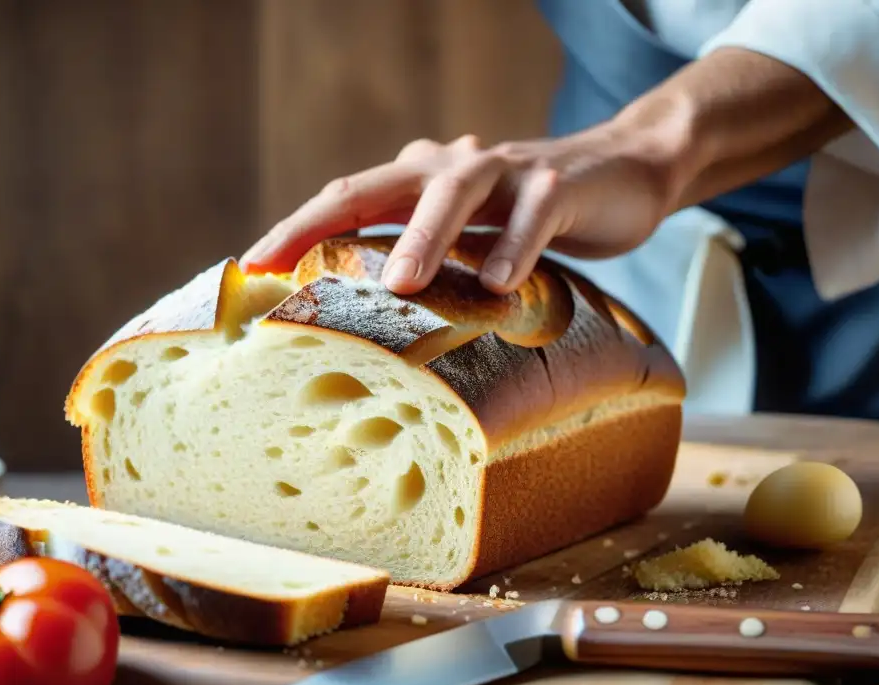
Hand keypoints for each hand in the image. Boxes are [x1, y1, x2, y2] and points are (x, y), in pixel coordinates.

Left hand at [240, 128, 682, 294]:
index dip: (298, 228)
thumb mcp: (472, 237)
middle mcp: (455, 167)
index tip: (251, 266)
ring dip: (425, 236)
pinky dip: (517, 244)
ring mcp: (509, 172)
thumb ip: (429, 259)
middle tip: (283, 266)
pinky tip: (503, 284)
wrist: (627, 170)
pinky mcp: (561, 186)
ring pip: (456, 190)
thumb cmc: (532, 218)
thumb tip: (371, 323)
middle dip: (325, 222)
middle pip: (379, 185)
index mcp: (423, 180)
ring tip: (401, 284)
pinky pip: (534, 213)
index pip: (348, 198)